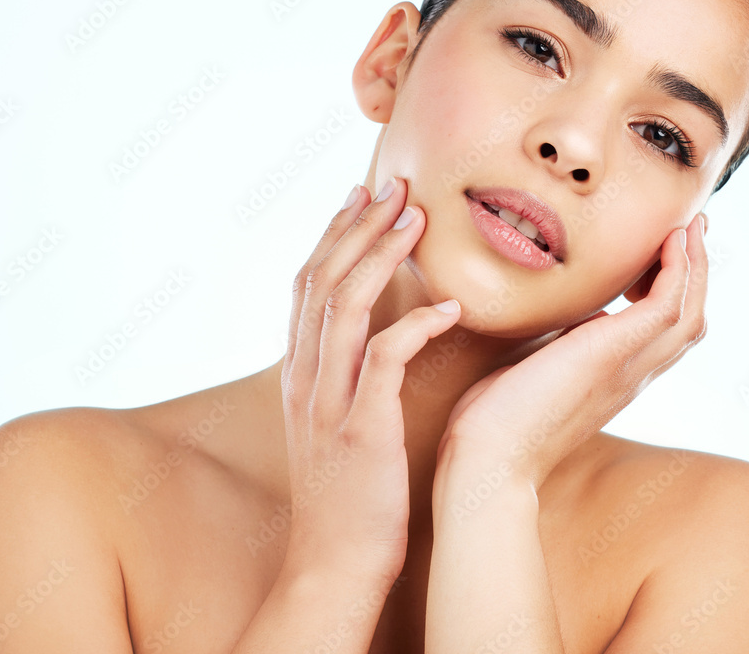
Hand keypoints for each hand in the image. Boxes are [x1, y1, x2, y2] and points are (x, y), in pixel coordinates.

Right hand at [280, 176, 461, 578]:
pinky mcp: (361, 430)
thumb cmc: (348, 492)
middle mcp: (307, 377)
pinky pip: (385, 363)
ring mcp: (329, 402)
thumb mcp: (335, 423)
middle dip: (358, 226)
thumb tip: (373, 337)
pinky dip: (413, 327)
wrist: (333, 564)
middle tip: (393, 184)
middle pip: (323, 280)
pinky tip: (447, 306)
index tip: (361, 196)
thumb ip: (346, 376)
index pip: (309, 285)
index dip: (334, 234)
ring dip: (380, 256)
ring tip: (416, 218)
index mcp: (301, 372)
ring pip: (346, 307)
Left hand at [435, 214, 708, 490]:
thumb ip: (552, 350)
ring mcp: (628, 366)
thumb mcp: (530, 372)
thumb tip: (553, 330)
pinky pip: (667, 306)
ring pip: (689, 312)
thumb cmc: (494, 422)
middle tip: (690, 229)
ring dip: (694, 264)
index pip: (662, 333)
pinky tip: (670, 241)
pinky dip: (678, 271)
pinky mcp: (612, 353)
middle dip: (694, 272)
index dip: (672, 291)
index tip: (664, 252)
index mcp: (613, 378)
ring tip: (688, 226)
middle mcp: (631, 375)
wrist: (489, 459)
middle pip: (689, 320)